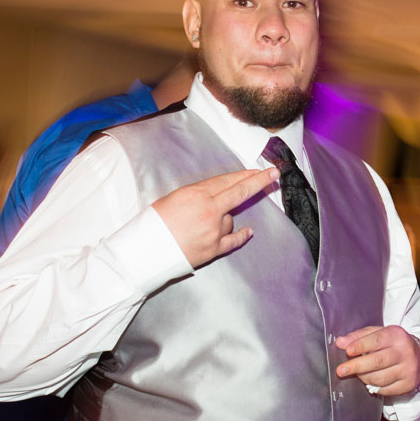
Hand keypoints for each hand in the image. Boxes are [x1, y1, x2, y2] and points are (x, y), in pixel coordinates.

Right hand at [152, 168, 277, 268]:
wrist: (145, 250)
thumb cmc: (154, 222)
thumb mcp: (174, 197)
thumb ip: (199, 194)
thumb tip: (217, 194)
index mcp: (198, 194)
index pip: (227, 180)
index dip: (245, 174)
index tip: (260, 170)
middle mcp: (210, 210)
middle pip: (240, 192)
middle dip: (259, 181)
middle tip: (274, 173)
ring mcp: (214, 230)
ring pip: (229, 219)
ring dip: (222, 219)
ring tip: (197, 226)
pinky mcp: (214, 249)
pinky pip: (233, 240)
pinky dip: (241, 236)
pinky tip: (249, 232)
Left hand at [334, 325, 419, 395]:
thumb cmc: (393, 344)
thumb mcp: (378, 334)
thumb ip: (358, 337)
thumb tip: (340, 343)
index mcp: (396, 335)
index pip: (376, 340)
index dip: (361, 346)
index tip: (347, 351)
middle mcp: (405, 352)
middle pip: (377, 361)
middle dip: (357, 366)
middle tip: (340, 371)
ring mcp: (408, 370)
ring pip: (380, 378)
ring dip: (364, 378)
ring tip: (358, 374)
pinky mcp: (408, 384)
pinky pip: (385, 390)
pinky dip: (374, 387)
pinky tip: (371, 381)